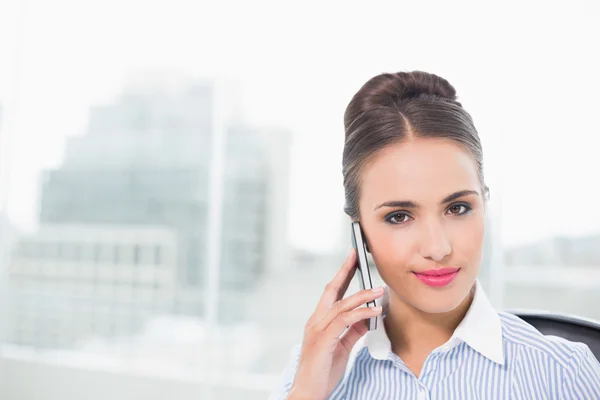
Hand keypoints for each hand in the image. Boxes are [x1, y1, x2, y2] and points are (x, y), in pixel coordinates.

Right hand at [288, 249, 383, 399]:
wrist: (309, 392)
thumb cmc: (322, 371)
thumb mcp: (342, 347)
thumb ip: (353, 331)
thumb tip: (368, 317)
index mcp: (319, 321)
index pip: (331, 293)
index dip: (342, 275)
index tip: (352, 259)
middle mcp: (315, 321)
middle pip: (331, 290)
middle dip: (344, 271)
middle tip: (356, 254)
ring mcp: (318, 330)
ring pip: (341, 304)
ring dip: (362, 295)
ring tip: (380, 290)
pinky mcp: (323, 340)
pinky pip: (345, 321)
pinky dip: (361, 314)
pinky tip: (375, 312)